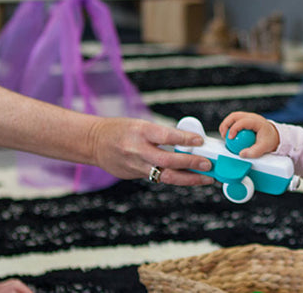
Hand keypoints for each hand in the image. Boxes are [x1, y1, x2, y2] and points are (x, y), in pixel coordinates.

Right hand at [87, 117, 213, 185]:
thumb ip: (162, 134)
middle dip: (191, 164)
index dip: (185, 139)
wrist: (94, 142)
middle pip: (168, 160)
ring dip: (188, 178)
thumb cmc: (121, 129)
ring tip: (206, 178)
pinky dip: (175, 178)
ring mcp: (135, 165)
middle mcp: (137, 149)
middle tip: (208, 165)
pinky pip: (158, 178)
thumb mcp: (140, 124)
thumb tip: (189, 142)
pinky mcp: (134, 175)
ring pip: (165, 176)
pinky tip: (189, 179)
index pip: (166, 136)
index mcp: (140, 131)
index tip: (200, 142)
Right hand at [219, 111, 279, 158]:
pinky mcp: (245, 119)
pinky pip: (234, 121)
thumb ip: (254, 152)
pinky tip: (227, 135)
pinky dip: (229, 126)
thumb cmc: (269, 140)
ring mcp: (248, 117)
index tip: (230, 138)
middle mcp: (252, 116)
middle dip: (226, 124)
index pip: (243, 122)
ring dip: (226, 125)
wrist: (273, 136)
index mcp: (257, 121)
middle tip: (223, 135)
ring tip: (223, 135)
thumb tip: (242, 154)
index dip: (234, 128)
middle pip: (235, 116)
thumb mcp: (264, 147)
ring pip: (233, 117)